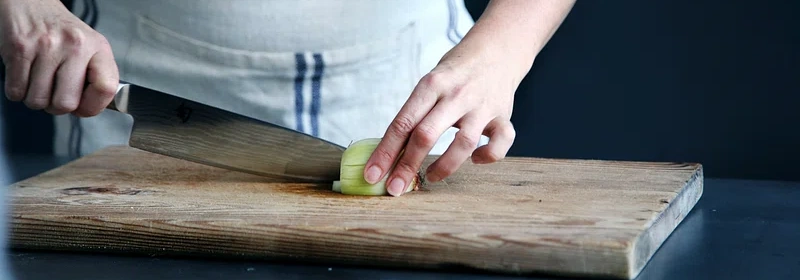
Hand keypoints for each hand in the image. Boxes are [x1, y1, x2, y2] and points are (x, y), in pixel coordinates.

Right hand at [0, 0, 118, 115]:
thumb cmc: (61, 31)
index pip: (106, 88)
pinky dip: (18, 91)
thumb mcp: (90, 47)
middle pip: (66, 103)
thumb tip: (90, 108)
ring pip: (38, 101)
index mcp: (97, 47)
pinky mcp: (19, 49)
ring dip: (35, 99)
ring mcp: (46, 47)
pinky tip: (25, 77)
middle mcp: (74, 45)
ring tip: (39, 83)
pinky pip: (16, 91)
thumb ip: (96, 76)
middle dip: (57, 107)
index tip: (84, 107)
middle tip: (55, 95)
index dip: (93, 107)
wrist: (30, 3)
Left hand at [364, 41, 518, 195]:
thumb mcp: (430, 83)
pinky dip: (488, 156)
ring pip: (463, 143)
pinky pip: (501, 143)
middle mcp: (456, 95)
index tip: (372, 175)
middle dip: (407, 166)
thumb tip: (389, 154)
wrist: (496, 50)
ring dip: (444, 166)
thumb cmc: (455, 73)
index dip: (385, 152)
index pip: (402, 122)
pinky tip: (476, 159)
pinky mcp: (503, 115)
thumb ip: (416, 113)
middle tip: (395, 189)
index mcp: (431, 85)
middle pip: (426, 134)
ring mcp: (482, 106)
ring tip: (431, 176)